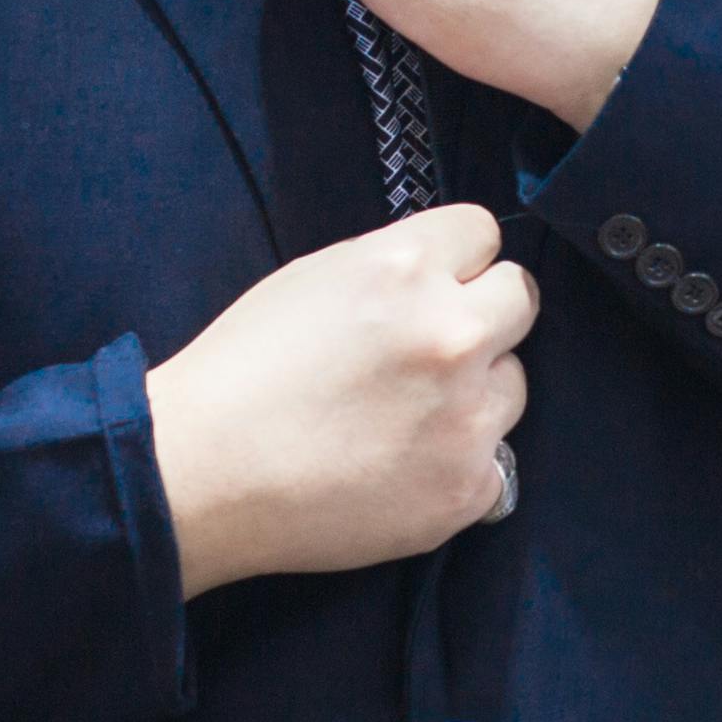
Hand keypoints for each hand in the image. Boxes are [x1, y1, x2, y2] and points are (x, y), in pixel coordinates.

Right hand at [145, 205, 535, 598]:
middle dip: (483, 316)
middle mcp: (451, 334)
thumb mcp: (312, 280)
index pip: (484, 233)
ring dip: (475, 395)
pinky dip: (456, 466)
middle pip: (521, 300)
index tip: (434, 287)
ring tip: (405, 419)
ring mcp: (466, 417)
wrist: (201, 475)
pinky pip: (494, 462)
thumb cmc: (239, 374)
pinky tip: (399, 470)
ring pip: (514, 384)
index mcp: (405, 269)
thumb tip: (444, 276)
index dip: (455, 262)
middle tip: (432, 350)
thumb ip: (393, 269)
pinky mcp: (467, 488)